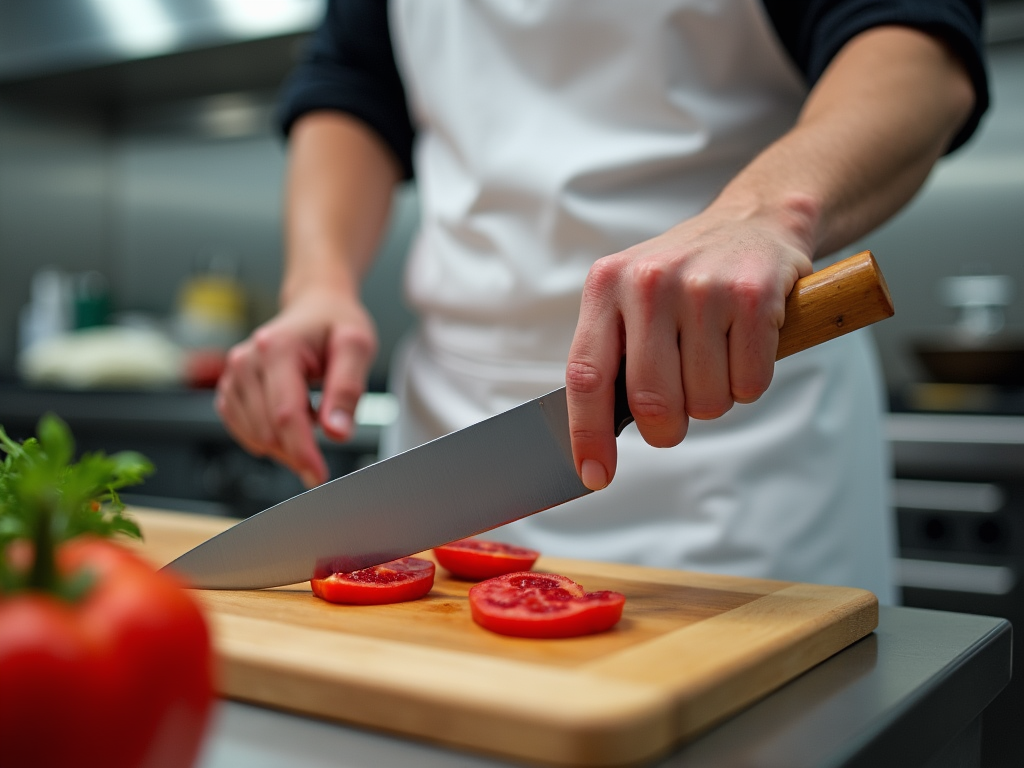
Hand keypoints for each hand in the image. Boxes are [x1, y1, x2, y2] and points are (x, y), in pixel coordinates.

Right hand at [215, 287, 376, 487]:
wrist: (315, 306)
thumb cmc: (336, 323)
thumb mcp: (357, 347)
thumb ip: (348, 389)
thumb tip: (336, 432)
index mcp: (277, 348)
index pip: (285, 415)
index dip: (302, 452)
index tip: (319, 477)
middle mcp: (246, 360)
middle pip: (267, 431)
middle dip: (298, 450)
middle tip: (330, 433)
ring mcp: (233, 375)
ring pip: (254, 437)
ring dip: (286, 442)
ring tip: (313, 410)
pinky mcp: (229, 389)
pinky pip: (243, 431)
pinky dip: (269, 436)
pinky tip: (291, 416)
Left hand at [565, 202, 814, 490]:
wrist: (754, 221)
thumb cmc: (683, 279)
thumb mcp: (630, 299)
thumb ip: (610, 358)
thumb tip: (593, 441)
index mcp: (607, 285)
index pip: (586, 376)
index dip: (587, 435)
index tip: (594, 476)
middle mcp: (649, 282)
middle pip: (651, 402)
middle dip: (667, 428)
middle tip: (677, 415)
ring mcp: (703, 287)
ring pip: (705, 401)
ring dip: (713, 400)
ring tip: (716, 358)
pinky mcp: (754, 294)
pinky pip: (749, 384)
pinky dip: (749, 383)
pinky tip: (745, 347)